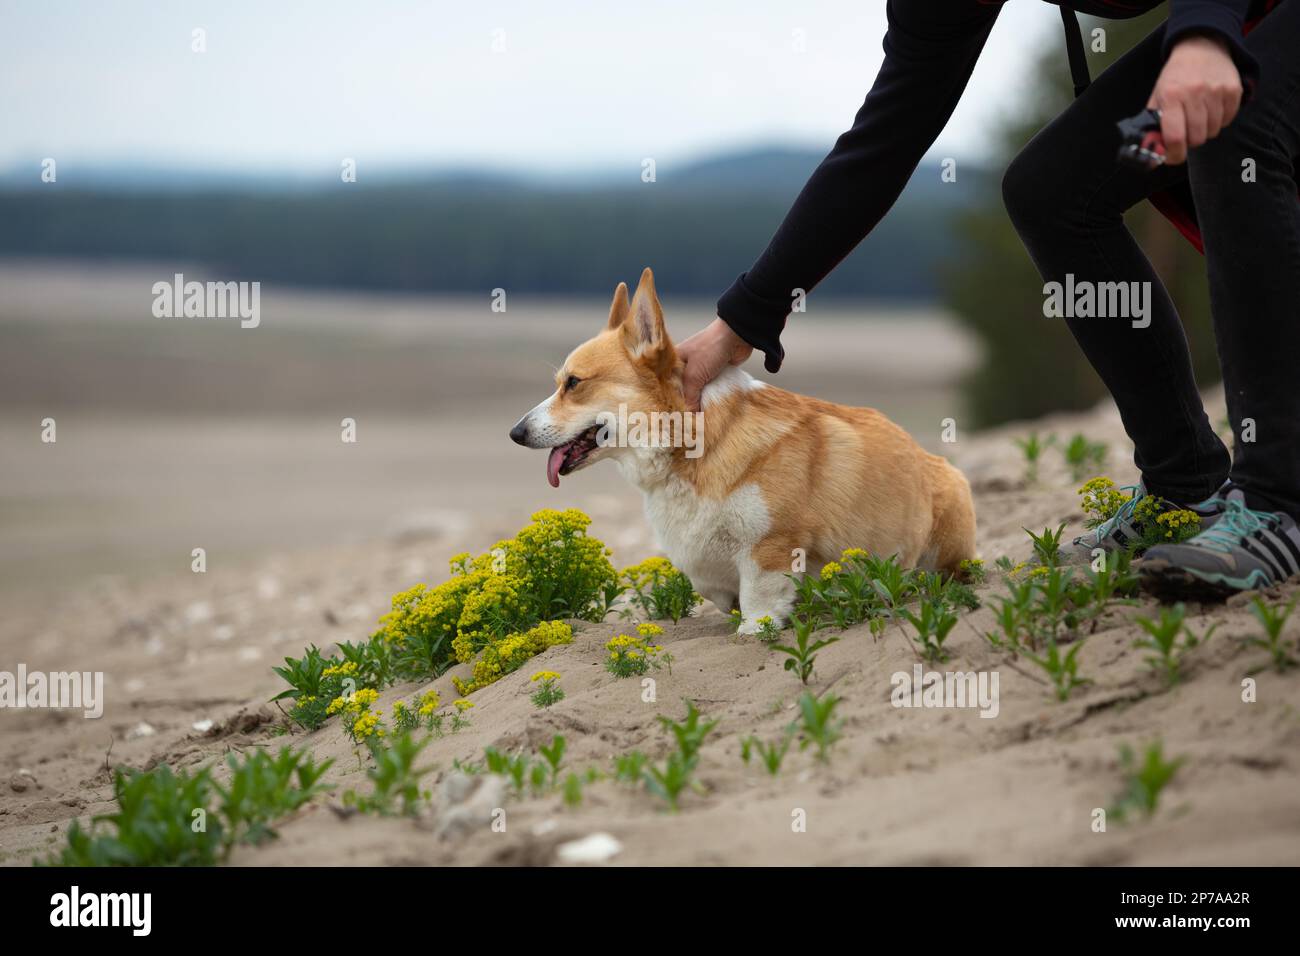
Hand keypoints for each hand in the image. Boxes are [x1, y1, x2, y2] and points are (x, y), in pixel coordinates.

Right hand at [676, 317, 753, 410]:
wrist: (737, 336)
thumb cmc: (710, 349)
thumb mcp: (694, 375)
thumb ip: (690, 396)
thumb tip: (690, 414)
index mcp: (676, 360)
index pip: (669, 383)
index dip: (670, 398)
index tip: (671, 413)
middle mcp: (687, 364)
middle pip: (684, 388)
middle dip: (686, 402)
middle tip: (685, 420)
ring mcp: (703, 368)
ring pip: (699, 389)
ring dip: (701, 400)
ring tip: (699, 418)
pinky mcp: (717, 371)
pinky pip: (711, 388)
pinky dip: (712, 396)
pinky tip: (711, 409)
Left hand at [1146, 34, 1241, 164]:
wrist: (1201, 47)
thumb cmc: (1176, 77)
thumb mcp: (1157, 96)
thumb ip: (1154, 124)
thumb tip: (1153, 153)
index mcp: (1171, 96)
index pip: (1175, 137)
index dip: (1174, 154)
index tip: (1172, 157)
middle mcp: (1195, 93)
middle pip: (1196, 138)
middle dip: (1189, 142)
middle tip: (1186, 132)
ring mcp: (1216, 91)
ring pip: (1213, 131)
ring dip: (1205, 131)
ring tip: (1198, 118)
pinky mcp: (1233, 90)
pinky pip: (1228, 120)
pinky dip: (1220, 121)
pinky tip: (1212, 110)